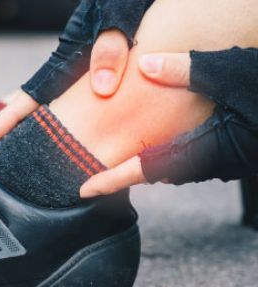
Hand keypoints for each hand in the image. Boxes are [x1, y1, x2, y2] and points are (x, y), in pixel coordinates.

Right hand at [0, 0, 153, 144]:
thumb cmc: (126, 3)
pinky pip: (84, 105)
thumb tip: (101, 87)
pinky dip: (77, 121)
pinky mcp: (103, 76)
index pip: (29, 94)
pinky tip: (83, 135)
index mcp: (65, 60)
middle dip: (20, 132)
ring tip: (36, 156)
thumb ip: (109, 50)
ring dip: (46, 131)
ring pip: (60, 109)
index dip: (8, 118)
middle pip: (38, 107)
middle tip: (6, 159)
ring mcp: (83, 75)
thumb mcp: (116, 20)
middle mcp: (69, 70)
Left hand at [81, 48, 257, 197]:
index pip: (151, 168)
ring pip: (178, 165)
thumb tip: (145, 63)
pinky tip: (159, 137)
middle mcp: (218, 161)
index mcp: (212, 147)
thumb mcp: (233, 71)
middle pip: (161, 171)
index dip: (114, 179)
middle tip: (93, 170)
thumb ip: (188, 69)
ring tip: (116, 156)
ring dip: (149, 161)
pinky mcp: (235, 151)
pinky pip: (193, 156)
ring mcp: (229, 160)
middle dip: (127, 171)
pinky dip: (170, 150)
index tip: (84, 189)